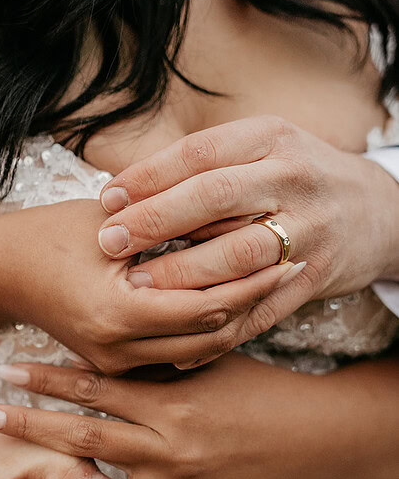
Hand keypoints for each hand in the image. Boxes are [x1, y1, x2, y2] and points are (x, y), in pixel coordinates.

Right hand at [0, 197, 296, 374]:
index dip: (253, 282)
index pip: (208, 305)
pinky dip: (207, 331)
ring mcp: (116, 364)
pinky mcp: (115, 364)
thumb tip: (239, 218)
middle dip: (255, 302)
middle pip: (211, 335)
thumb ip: (171, 228)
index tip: (288, 255)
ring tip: (272, 284)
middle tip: (294, 268)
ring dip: (236, 319)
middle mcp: (118, 350)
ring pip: (199, 351)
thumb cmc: (48, 234)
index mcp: (117, 315)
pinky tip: (234, 302)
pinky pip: (176, 354)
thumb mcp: (112, 222)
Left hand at [0, 356, 330, 478]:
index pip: (96, 389)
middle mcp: (167, 452)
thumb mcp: (206, 363)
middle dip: (24, 430)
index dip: (48, 379)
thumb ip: (153, 361)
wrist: (309, 438)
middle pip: (82, 443)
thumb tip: (97, 340)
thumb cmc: (256, 388)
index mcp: (171, 405)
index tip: (4, 369)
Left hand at [95, 116, 398, 366]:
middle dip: (157, 220)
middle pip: (216, 197)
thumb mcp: (258, 149)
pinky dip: (221, 326)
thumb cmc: (291, 177)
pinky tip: (181, 340)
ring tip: (138, 287)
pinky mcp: (315, 276)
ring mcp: (309, 229)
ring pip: (240, 254)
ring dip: (184, 273)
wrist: (376, 210)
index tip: (107, 199)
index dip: (149, 176)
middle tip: (111, 242)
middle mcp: (293, 178)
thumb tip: (121, 188)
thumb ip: (202, 165)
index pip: (200, 153)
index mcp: (270, 138)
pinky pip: (264, 305)